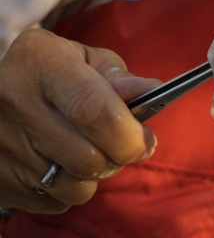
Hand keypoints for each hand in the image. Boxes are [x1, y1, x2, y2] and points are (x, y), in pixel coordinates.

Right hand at [0, 29, 160, 213]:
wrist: (0, 91)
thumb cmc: (55, 72)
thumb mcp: (86, 61)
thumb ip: (120, 78)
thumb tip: (152, 92)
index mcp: (43, 62)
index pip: (94, 110)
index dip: (129, 134)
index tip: (146, 140)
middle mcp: (16, 101)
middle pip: (88, 156)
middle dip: (121, 157)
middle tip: (129, 146)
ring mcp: (4, 144)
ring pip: (75, 186)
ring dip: (96, 174)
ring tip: (90, 148)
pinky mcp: (1, 178)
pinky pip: (56, 200)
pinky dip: (71, 187)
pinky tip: (62, 161)